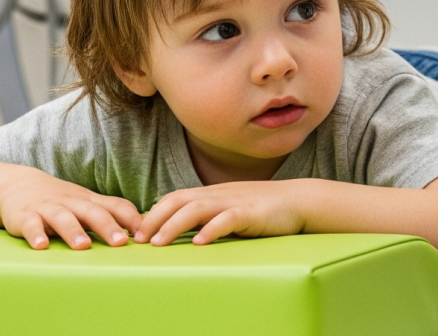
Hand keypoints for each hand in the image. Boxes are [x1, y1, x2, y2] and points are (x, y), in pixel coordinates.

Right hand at [0, 167, 139, 249]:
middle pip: (92, 213)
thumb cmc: (61, 200)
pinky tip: (41, 246)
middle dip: (107, 227)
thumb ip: (111, 214)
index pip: (116, 206)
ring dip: (73, 232)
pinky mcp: (24, 216)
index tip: (145, 235)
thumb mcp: (87, 203)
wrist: (18, 184)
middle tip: (119, 243)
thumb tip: (143, 229)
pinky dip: (35, 234)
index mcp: (90, 202)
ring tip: (83, 246)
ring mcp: (48, 209)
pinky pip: (30, 225)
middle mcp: (72, 203)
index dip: (131, 219)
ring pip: (63, 218)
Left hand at [137, 180, 305, 245]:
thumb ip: (209, 215)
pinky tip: (200, 242)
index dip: (153, 214)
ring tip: (159, 243)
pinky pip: (227, 219)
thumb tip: (182, 230)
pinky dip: (211, 229)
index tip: (137, 233)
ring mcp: (234, 202)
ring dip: (174, 226)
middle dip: (155, 220)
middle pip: (178, 200)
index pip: (174, 198)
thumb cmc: (264, 208)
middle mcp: (218, 195)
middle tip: (139, 240)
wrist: (299, 200)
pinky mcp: (251, 213)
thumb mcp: (230, 207)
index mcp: (212, 194)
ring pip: (196, 209)